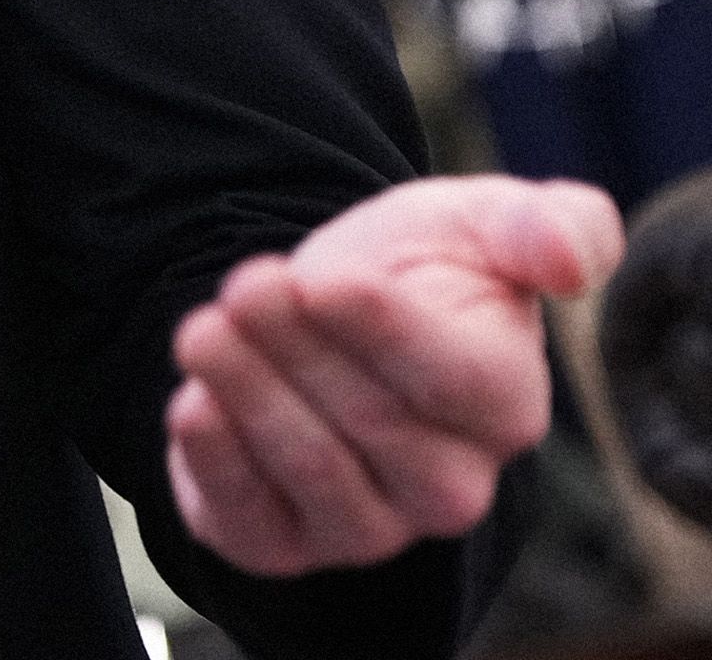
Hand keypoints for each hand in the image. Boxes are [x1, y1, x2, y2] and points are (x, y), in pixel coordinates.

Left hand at [165, 174, 621, 575]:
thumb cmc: (422, 268)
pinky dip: (217, 466)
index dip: (380, 328)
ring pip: (313, 471)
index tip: (319, 277)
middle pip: (371, 423)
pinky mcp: (289, 539)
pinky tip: (191, 406)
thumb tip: (568, 260)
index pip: (453, 378)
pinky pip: (255, 525)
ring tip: (202, 329)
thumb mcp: (479, 221)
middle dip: (296, 346)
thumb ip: (545, 225)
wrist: (326, 305)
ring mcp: (373, 520)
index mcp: (504, 400)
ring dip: (249, 395)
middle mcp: (450, 481)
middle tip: (245, 283)